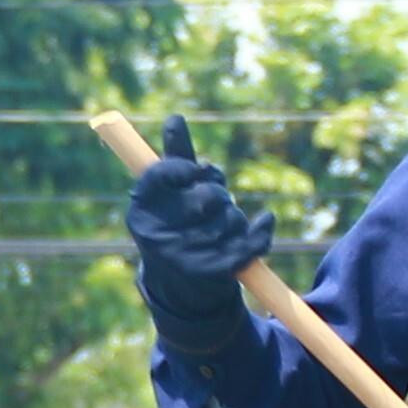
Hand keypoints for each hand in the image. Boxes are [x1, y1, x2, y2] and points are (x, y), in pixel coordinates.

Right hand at [124, 115, 274, 361]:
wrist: (181, 289)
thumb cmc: (177, 229)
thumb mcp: (171, 195)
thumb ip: (175, 159)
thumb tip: (175, 117)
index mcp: (141, 211)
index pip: (163, 174)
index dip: (186, 168)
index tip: (198, 170)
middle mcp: (156, 236)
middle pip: (206, 196)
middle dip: (218, 194)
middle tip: (215, 201)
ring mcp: (183, 257)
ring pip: (230, 219)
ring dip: (237, 218)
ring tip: (225, 228)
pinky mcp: (210, 275)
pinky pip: (246, 245)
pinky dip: (261, 232)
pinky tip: (266, 221)